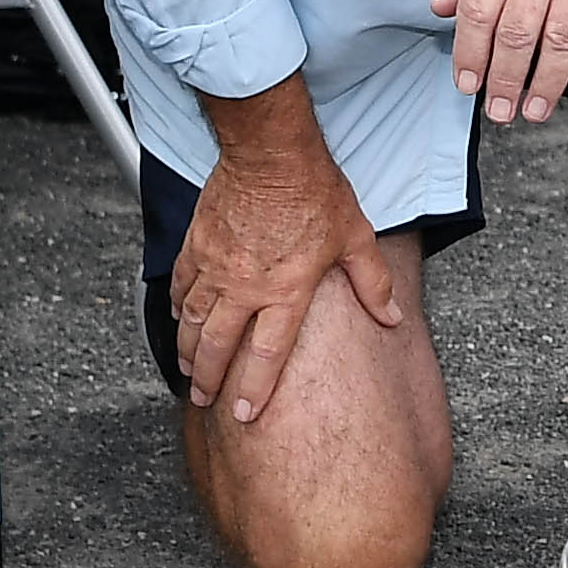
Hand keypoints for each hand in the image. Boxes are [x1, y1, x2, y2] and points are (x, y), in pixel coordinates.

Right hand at [173, 89, 401, 424]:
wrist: (271, 153)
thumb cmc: (315, 192)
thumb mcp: (355, 239)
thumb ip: (372, 284)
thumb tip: (393, 317)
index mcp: (285, 292)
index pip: (267, 355)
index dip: (254, 389)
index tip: (243, 414)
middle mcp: (245, 287)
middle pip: (218, 345)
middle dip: (209, 378)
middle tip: (202, 398)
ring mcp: (216, 267)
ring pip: (192, 320)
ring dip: (188, 349)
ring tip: (188, 370)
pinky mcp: (197, 244)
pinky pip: (179, 284)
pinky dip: (175, 305)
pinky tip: (176, 317)